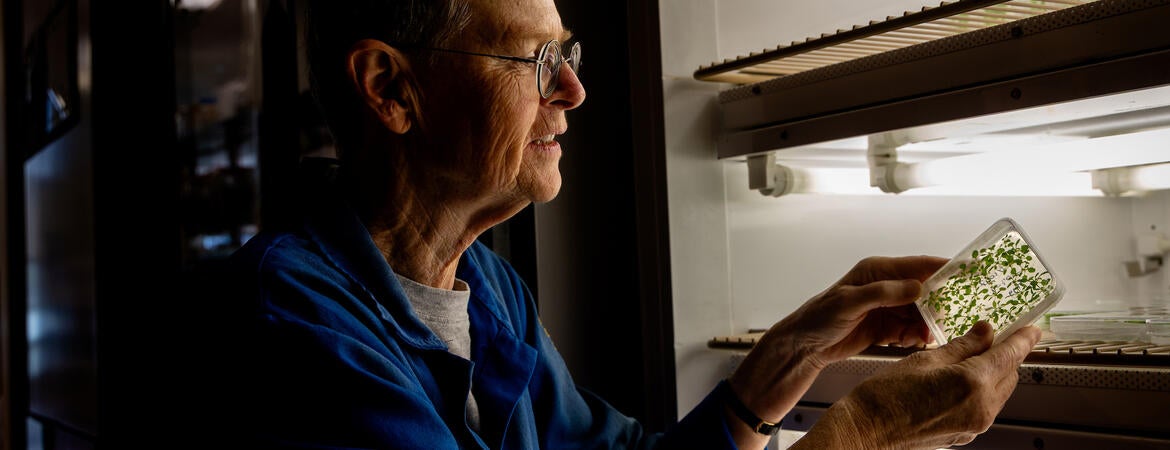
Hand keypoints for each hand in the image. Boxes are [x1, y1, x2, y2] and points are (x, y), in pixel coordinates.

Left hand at [723, 256, 946, 447]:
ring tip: (930, 336)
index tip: (972, 271)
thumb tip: (917, 287)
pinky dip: (915, 337)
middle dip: (942, 304)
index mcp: (878, 271)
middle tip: (957, 315)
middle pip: (926, 292)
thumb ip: (884, 294)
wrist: (804, 346)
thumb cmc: (819, 318)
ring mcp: (887, 308)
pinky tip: (914, 343)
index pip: (920, 265)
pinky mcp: (885, 328)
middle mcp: (886, 287)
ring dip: (928, 325)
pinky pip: (910, 330)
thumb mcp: (849, 303)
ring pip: (921, 314)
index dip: (947, 268)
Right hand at [794, 321, 1041, 449]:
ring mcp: (973, 425)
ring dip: (992, 373)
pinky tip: (957, 379)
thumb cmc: (885, 396)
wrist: (866, 430)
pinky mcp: (964, 435)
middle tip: (989, 337)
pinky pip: (983, 407)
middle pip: (1009, 374)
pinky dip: (979, 390)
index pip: (1010, 355)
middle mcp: (980, 409)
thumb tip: (985, 332)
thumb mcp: (924, 358)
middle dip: (1004, 355)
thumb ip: (962, 346)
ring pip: (998, 392)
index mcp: (972, 384)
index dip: (1023, 339)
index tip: (1031, 329)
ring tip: (968, 358)